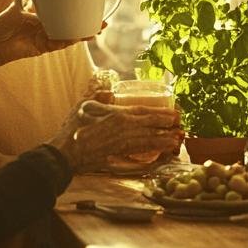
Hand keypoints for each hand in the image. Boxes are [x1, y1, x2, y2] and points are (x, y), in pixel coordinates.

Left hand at [0, 0, 101, 70]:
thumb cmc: (0, 25)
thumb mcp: (14, 8)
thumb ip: (24, 1)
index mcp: (42, 16)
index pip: (63, 12)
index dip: (77, 11)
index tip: (91, 7)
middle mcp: (47, 27)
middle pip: (71, 25)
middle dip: (88, 25)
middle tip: (104, 22)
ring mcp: (46, 38)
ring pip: (69, 35)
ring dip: (84, 34)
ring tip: (98, 30)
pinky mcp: (43, 48)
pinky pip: (59, 44)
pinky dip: (70, 40)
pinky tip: (81, 36)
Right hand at [50, 100, 183, 172]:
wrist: (66, 152)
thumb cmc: (73, 128)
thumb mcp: (84, 106)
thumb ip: (98, 97)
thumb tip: (108, 92)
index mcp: (117, 114)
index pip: (144, 111)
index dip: (161, 112)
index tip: (174, 113)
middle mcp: (123, 128)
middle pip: (151, 125)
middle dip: (167, 126)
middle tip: (181, 126)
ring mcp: (122, 142)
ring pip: (149, 139)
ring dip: (164, 139)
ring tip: (177, 140)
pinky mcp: (119, 155)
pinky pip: (141, 151)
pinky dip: (153, 150)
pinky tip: (161, 151)